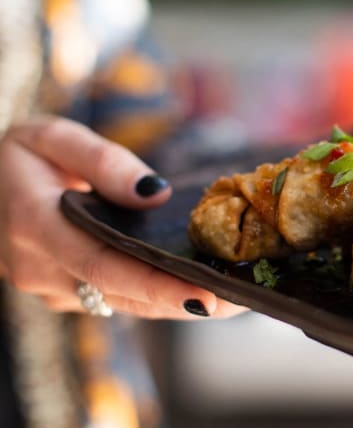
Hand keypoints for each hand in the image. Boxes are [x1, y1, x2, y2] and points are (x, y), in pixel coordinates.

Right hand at [0, 116, 246, 318]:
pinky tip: (201, 288)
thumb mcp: (49, 137)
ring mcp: (52, 287)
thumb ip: (101, 160)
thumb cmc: (20, 157)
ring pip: (124, 304)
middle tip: (240, 302)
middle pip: (122, 294)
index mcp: (33, 226)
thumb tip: (154, 192)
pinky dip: (159, 296)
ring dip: (178, 305)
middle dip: (182, 301)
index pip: (103, 265)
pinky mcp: (67, 291)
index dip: (156, 284)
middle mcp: (40, 269)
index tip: (205, 295)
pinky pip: (117, 299)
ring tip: (236, 300)